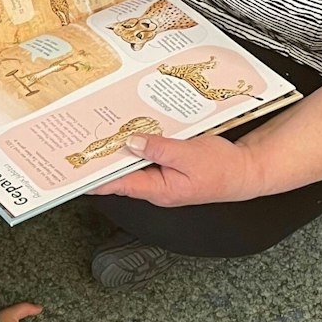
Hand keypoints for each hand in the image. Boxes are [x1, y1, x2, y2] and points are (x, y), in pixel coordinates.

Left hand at [87, 133, 267, 206]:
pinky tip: (131, 132)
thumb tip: (131, 142)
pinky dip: (138, 145)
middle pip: (123, 174)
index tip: (76, 173)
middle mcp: (157, 187)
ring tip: (101, 134)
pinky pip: (147, 157)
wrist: (245, 171)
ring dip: (121, 150)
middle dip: (105, 160)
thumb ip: (159, 148)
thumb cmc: (222, 169)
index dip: (96, 179)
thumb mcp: (188, 154)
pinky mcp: (169, 168)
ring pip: (135, 164)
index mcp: (159, 189)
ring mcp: (163, 178)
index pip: (119, 185)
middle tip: (83, 144)